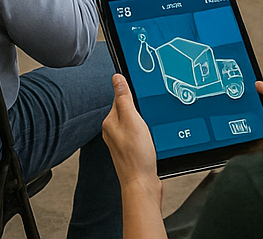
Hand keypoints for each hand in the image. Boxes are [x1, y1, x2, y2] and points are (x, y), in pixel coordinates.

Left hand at [102, 74, 161, 203]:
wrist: (142, 184)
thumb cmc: (137, 156)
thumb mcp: (132, 120)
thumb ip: (124, 98)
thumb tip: (117, 78)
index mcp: (110, 122)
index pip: (119, 98)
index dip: (133, 93)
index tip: (143, 92)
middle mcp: (113, 131)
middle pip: (127, 110)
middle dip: (139, 109)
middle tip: (150, 112)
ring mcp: (122, 142)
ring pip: (134, 123)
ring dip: (144, 122)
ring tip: (152, 127)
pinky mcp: (131, 151)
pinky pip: (138, 136)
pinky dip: (146, 134)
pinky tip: (152, 138)